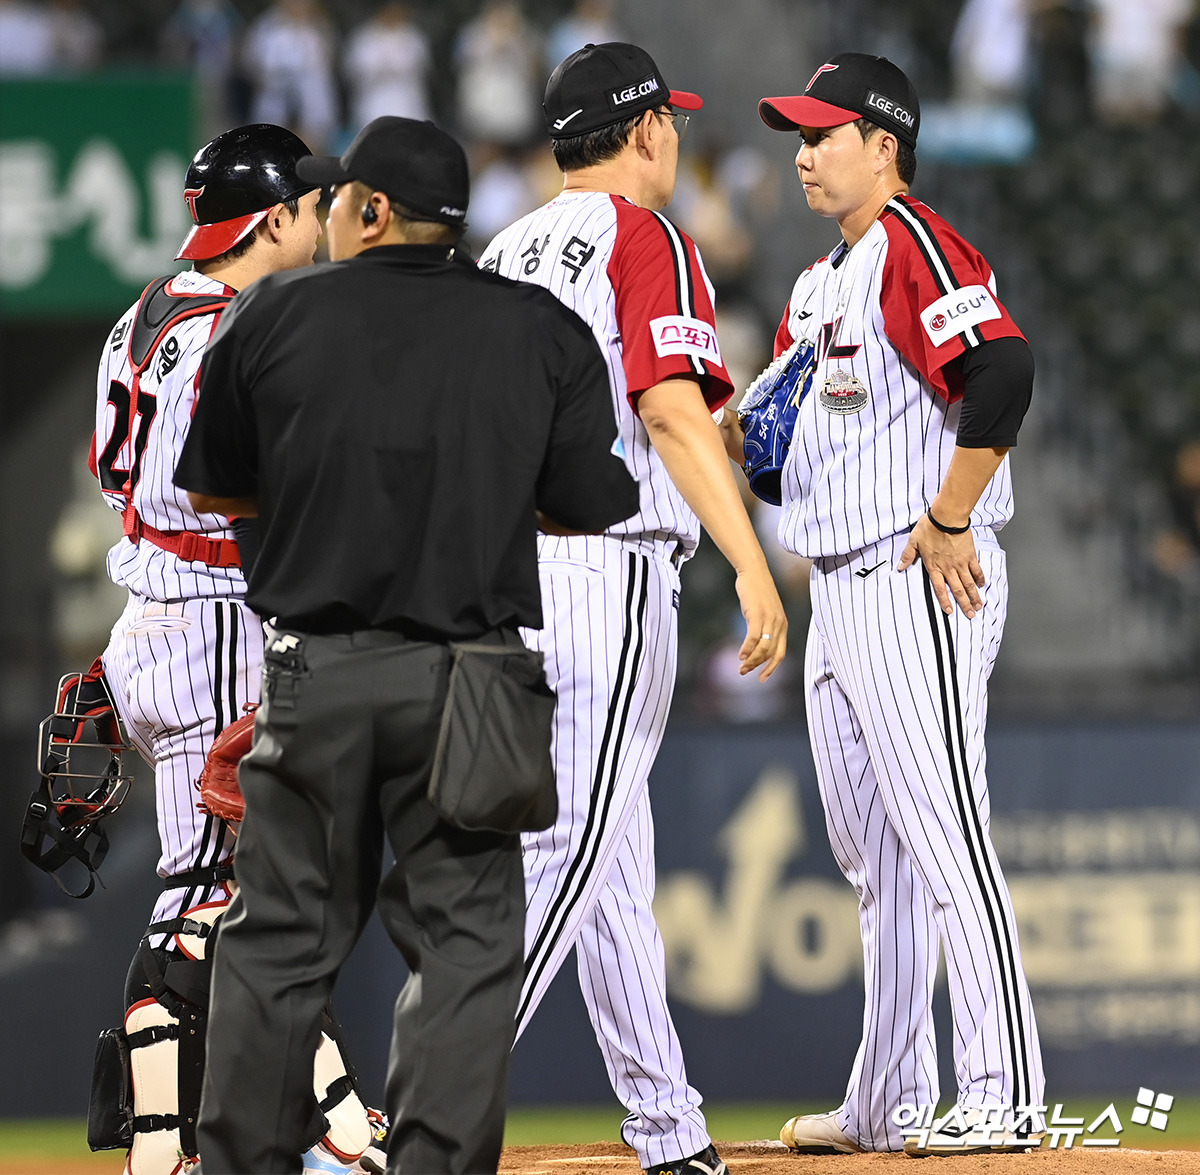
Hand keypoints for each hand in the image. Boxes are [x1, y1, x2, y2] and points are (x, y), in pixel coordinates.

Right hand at [734, 564, 787, 679]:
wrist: (753, 571)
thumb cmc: (757, 591)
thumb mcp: (765, 611)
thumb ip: (765, 626)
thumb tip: (757, 642)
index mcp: (783, 624)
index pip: (780, 653)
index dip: (772, 668)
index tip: (762, 678)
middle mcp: (779, 624)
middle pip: (770, 653)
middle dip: (758, 666)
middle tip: (744, 672)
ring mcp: (769, 619)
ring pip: (762, 648)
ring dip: (751, 660)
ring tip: (741, 667)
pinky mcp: (758, 614)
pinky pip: (753, 637)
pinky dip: (747, 649)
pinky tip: (740, 655)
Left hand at [897, 514, 984, 617]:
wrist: (947, 517)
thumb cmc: (929, 527)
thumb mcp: (913, 541)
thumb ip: (907, 556)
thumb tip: (899, 567)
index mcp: (934, 566)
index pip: (939, 589)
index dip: (945, 601)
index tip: (950, 611)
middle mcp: (948, 568)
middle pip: (957, 590)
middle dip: (964, 604)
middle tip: (970, 615)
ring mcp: (961, 562)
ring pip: (969, 583)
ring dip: (974, 596)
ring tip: (979, 606)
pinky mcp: (970, 555)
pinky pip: (977, 570)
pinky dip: (980, 578)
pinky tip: (982, 585)